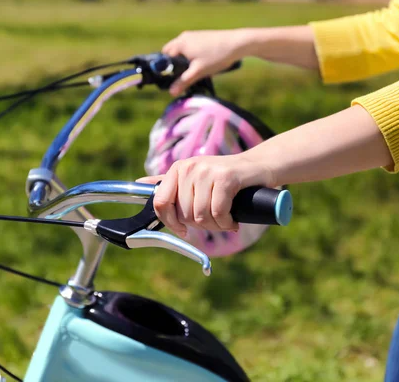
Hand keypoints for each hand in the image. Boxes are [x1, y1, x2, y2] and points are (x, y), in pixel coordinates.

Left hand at [136, 154, 273, 237]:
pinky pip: (218, 213)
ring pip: (201, 216)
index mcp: (178, 169)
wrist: (259, 166)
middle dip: (201, 226)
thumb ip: (168, 182)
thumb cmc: (226, 178)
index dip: (171, 223)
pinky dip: (227, 223)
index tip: (184, 231)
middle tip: (216, 221)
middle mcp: (189, 167)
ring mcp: (207, 171)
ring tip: (226, 220)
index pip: (160, 203)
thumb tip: (139, 184)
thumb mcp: (194, 178)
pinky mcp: (226, 178)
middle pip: (184, 215)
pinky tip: (233, 220)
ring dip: (216, 226)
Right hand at [162, 29, 251, 95]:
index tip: (171, 80)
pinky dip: (190, 56)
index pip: (164, 57)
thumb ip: (183, 81)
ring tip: (193, 71)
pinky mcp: (201, 36)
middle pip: (171, 52)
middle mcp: (183, 37)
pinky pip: (189, 47)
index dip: (165, 69)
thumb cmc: (216, 56)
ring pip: (181, 50)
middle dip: (174, 65)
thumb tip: (171, 92)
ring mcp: (192, 35)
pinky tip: (201, 64)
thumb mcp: (198, 72)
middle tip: (182, 77)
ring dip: (183, 60)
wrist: (237, 43)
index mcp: (179, 44)